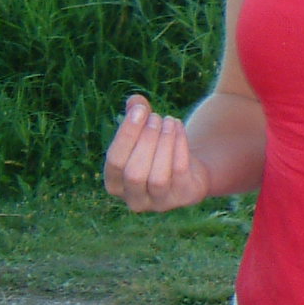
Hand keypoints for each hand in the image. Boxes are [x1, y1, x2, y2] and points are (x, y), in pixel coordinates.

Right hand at [103, 95, 214, 210]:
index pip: (114, 162)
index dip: (126, 134)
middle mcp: (134, 200)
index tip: (140, 109)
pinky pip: (180, 172)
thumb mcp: (144, 134)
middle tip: (157, 117)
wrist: (189, 172)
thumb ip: (136, 117)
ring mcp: (160, 203)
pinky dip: (179, 147)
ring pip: (158, 177)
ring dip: (164, 144)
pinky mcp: (183, 197)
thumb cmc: (156, 151)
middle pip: (134, 173)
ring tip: (170, 120)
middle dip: (146, 141)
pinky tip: (178, 127)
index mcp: (115, 184)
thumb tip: (135, 101)